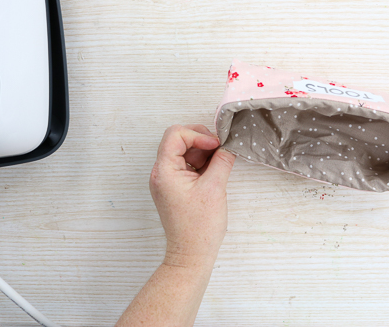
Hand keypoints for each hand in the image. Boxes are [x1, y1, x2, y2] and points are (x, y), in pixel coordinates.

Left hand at [149, 124, 235, 265]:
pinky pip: (187, 165)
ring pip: (184, 152)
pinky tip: (214, 172)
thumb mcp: (215, 187)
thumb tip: (228, 145)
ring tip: (219, 164)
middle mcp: (161, 173)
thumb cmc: (199, 227)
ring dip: (203, 152)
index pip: (176, 134)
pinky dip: (201, 163)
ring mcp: (167, 180)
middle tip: (220, 150)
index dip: (198, 134)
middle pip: (178, 140)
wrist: (192, 254)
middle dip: (201, 141)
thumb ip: (222, 160)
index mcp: (164, 171)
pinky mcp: (175, 187)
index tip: (215, 144)